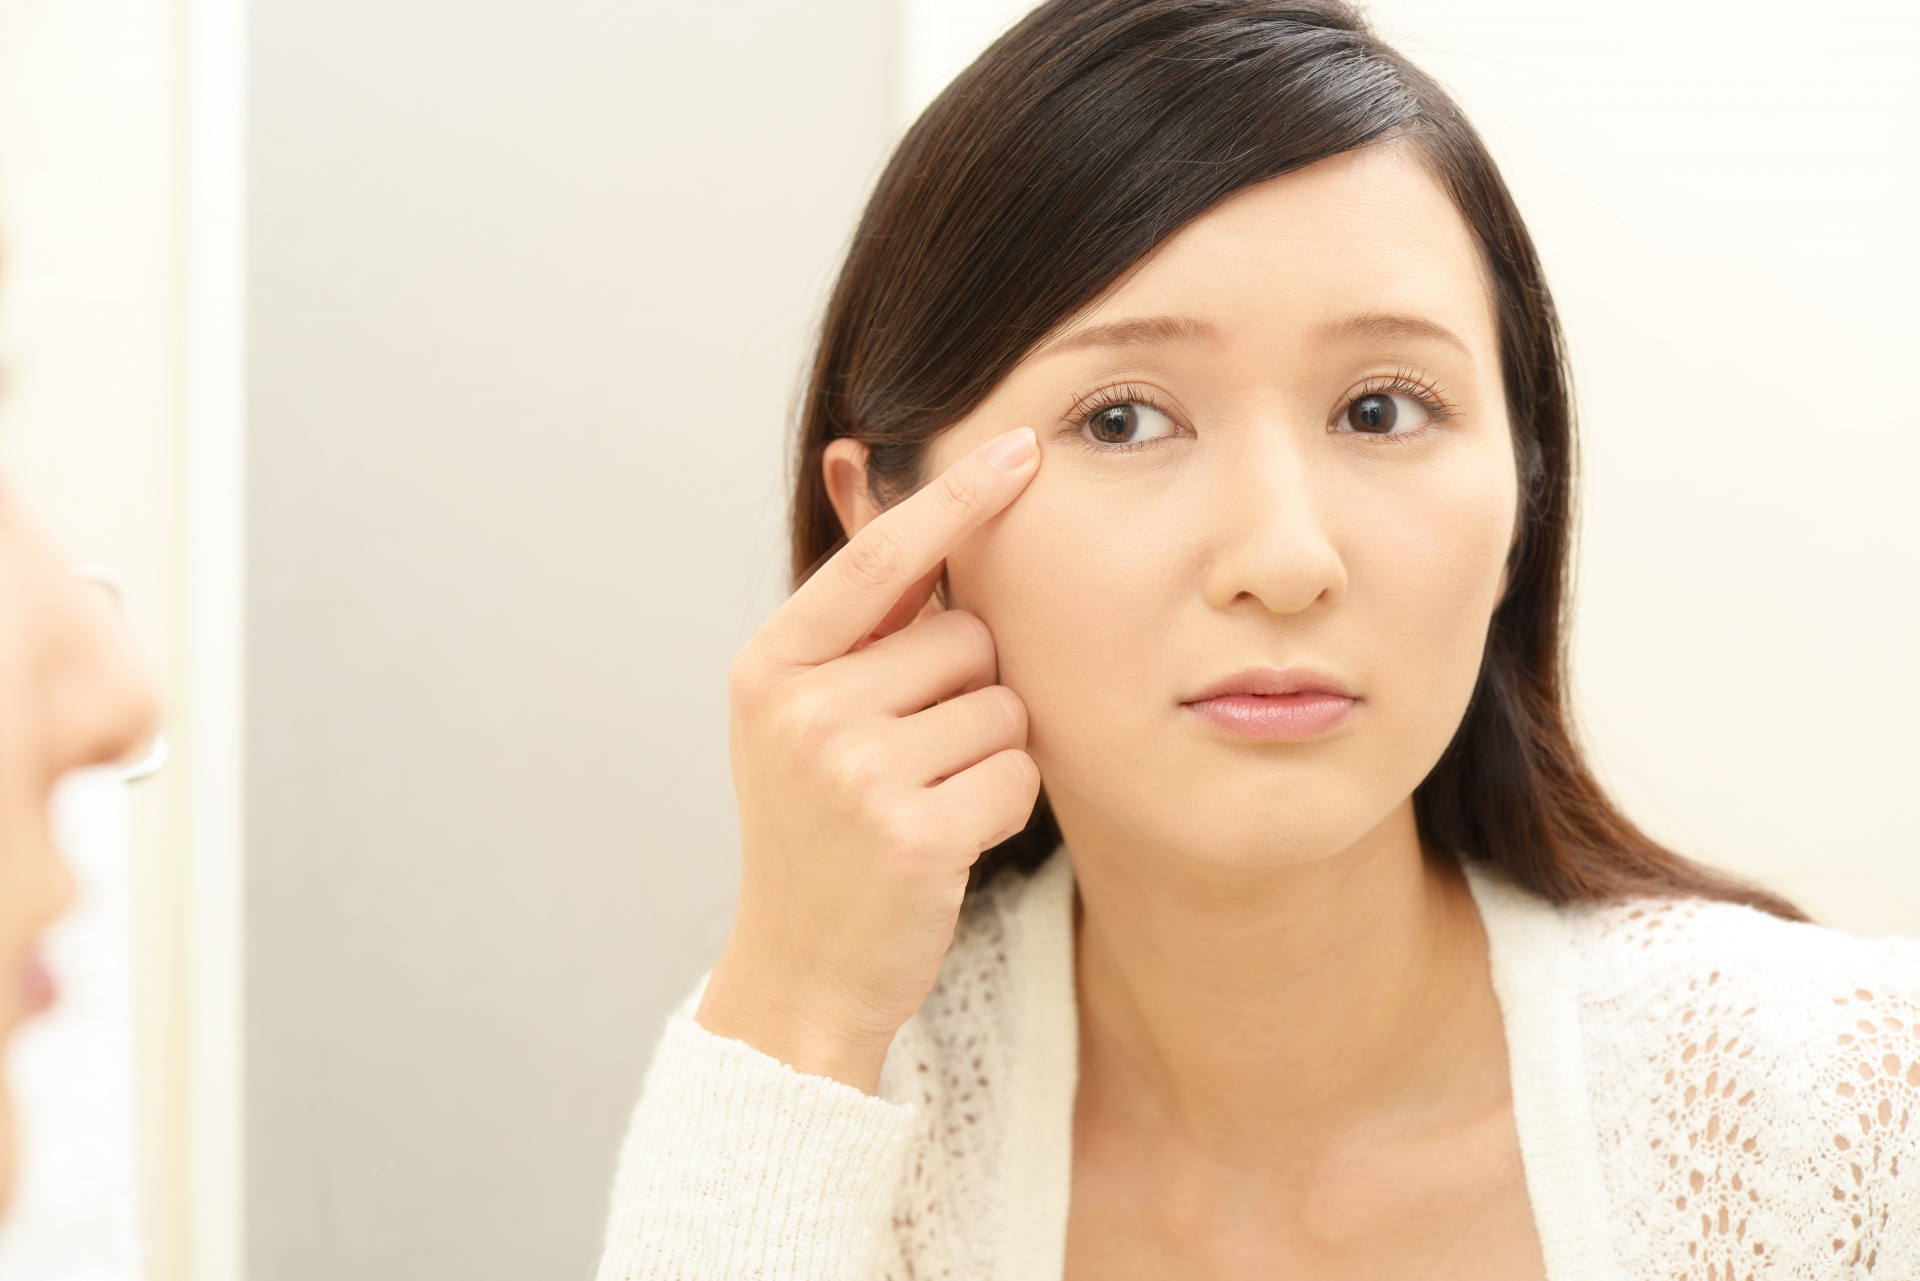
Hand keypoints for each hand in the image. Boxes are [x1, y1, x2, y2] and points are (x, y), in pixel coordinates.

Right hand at [696, 427, 1042, 1092]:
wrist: (800, 971)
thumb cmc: (819, 828)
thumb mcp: (799, 712)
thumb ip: (850, 613)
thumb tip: (860, 463)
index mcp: (772, 664)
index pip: (881, 557)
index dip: (956, 500)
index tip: (1023, 447)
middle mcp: (803, 709)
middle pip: (966, 637)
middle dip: (969, 690)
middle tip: (913, 757)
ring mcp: (853, 772)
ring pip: (1004, 706)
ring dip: (990, 751)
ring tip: (925, 799)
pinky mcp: (913, 833)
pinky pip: (1017, 773)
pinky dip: (1003, 806)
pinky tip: (949, 840)